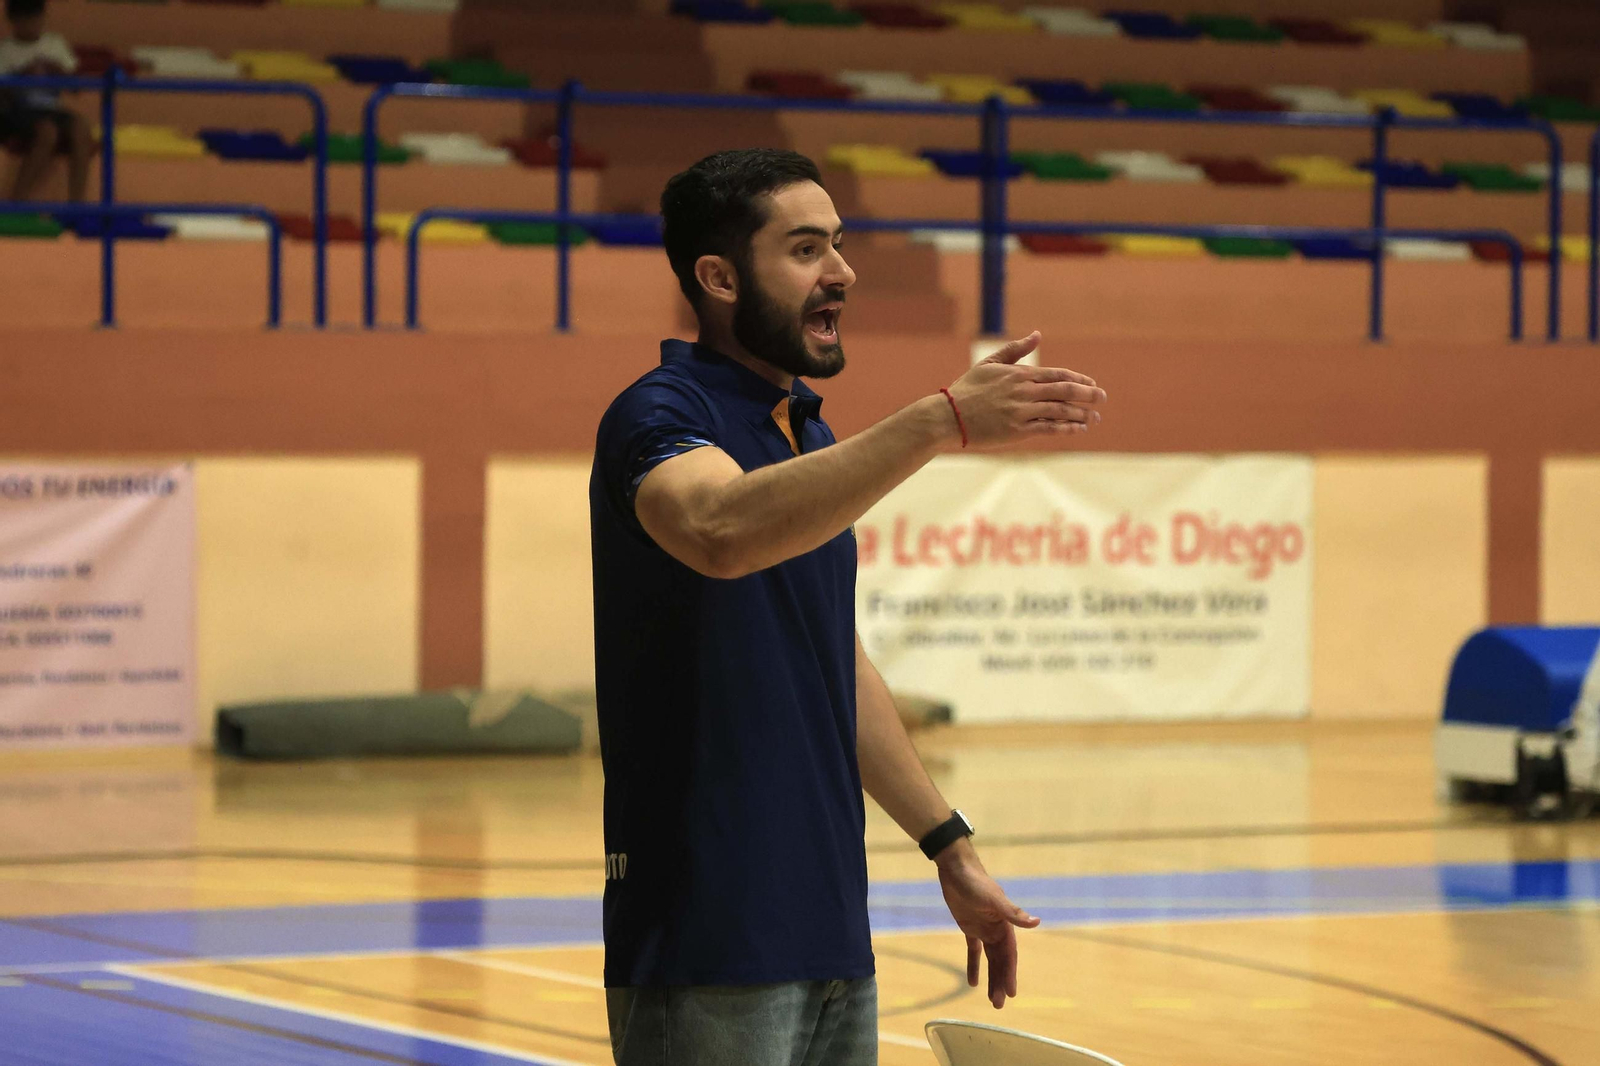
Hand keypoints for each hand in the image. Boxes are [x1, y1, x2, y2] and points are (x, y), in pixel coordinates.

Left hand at [937, 843, 1040, 1008]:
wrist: (956, 868)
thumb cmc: (975, 882)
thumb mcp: (993, 899)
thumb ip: (1013, 913)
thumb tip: (1037, 922)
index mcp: (1005, 925)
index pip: (1009, 955)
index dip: (1010, 974)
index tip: (1011, 993)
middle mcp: (997, 929)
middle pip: (1000, 961)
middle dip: (1001, 982)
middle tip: (999, 1004)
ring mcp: (983, 928)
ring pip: (990, 959)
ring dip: (991, 977)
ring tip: (992, 999)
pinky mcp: (969, 926)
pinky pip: (974, 950)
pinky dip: (974, 965)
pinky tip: (973, 983)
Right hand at [944, 331, 1104, 449]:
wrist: (948, 416)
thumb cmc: (967, 389)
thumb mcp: (990, 364)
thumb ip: (1015, 350)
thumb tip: (1037, 334)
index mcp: (1019, 374)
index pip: (1058, 374)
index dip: (1079, 379)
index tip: (1092, 384)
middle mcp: (1024, 391)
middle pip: (1065, 391)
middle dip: (1088, 395)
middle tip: (1103, 398)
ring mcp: (1022, 412)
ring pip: (1060, 410)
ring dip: (1081, 414)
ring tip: (1095, 418)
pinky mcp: (1018, 430)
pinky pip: (1049, 428)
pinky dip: (1067, 428)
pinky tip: (1079, 429)